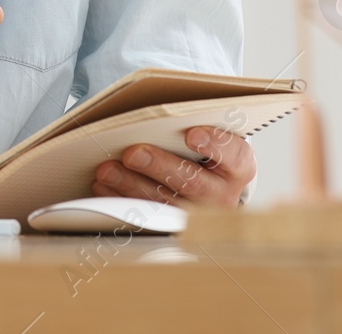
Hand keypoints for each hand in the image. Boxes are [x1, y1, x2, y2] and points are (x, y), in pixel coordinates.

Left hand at [93, 127, 255, 206]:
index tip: (191, 134)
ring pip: (165, 203)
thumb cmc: (202, 150)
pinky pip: (145, 218)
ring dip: (132, 185)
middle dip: (160, 166)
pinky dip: (121, 200)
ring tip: (107, 170)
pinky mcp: (173, 227)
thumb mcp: (208, 134)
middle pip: (193, 183)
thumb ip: (191, 125)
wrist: (204, 180)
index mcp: (238, 167)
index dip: (215, 145)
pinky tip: (103, 187)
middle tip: (133, 153)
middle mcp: (223, 195)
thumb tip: (153, 114)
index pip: (235, 156)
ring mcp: (198, 215)